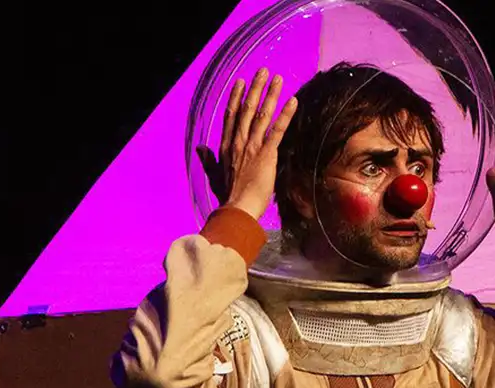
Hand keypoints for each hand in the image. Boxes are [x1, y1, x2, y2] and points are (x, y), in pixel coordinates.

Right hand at [195, 67, 297, 219]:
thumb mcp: (214, 176)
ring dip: (271, 94)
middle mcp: (238, 142)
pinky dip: (285, 115)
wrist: (237, 210)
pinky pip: (277, 130)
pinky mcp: (266, 154)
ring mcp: (252, 147)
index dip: (236, 97)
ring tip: (278, 78)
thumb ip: (208, 160)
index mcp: (227, 147)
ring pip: (262, 114)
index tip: (241, 82)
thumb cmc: (228, 197)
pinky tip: (293, 100)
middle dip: (256, 88)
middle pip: (247, 109)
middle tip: (264, 71)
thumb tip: (200, 147)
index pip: (231, 116)